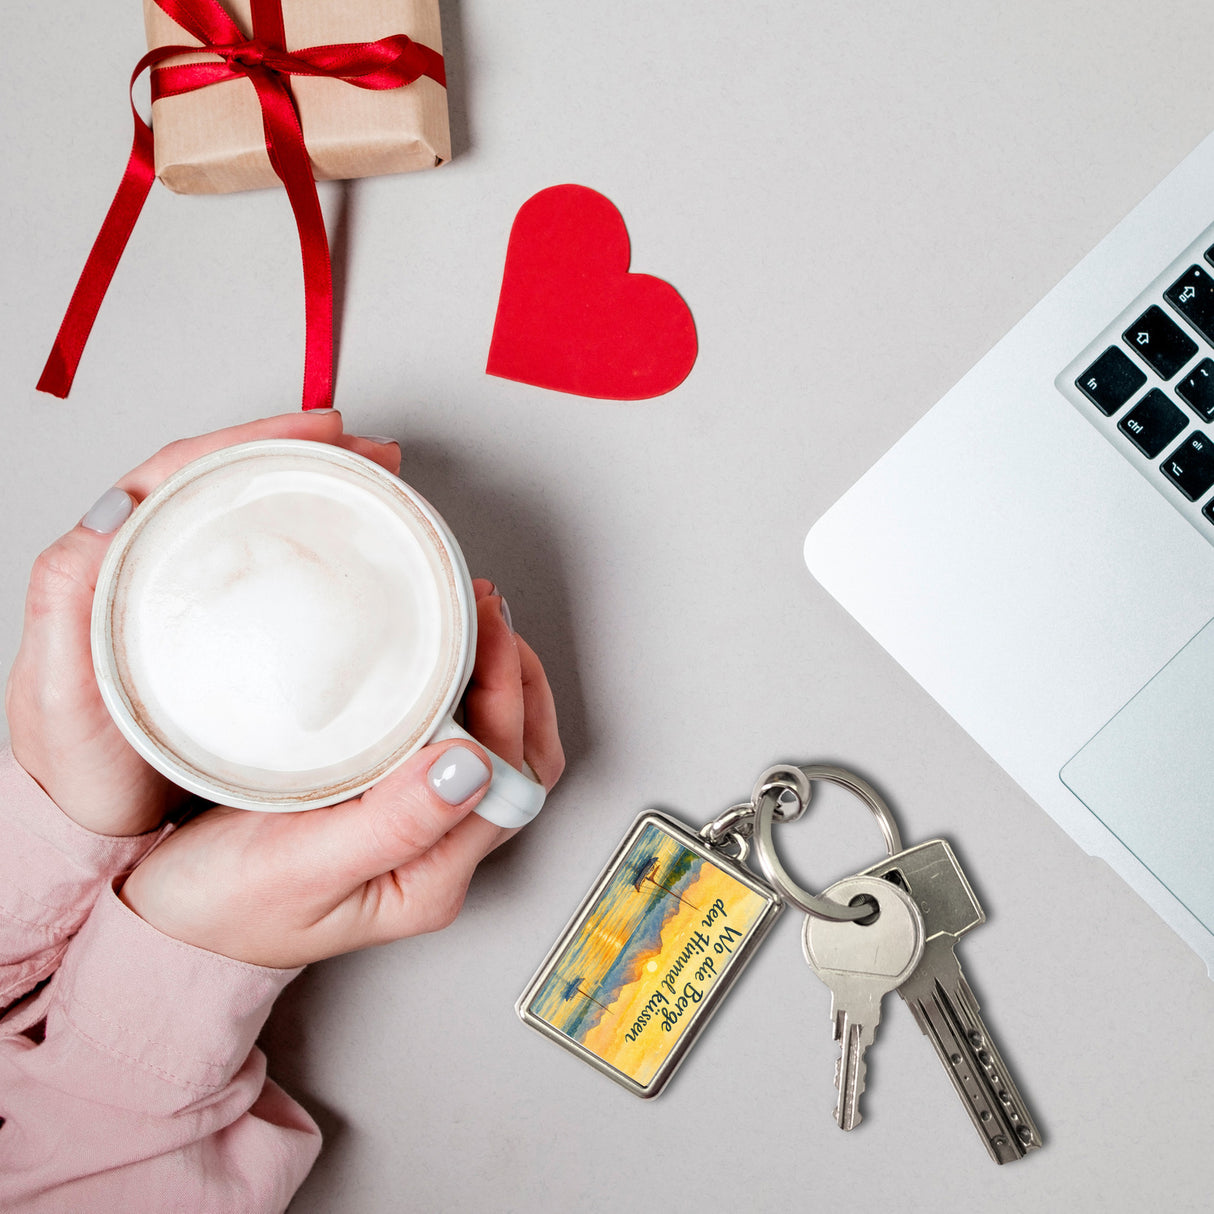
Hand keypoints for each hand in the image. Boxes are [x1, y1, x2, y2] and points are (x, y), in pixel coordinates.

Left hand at [4, 411, 401, 836]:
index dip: (257, 439)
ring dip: (320, 493)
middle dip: (307, 455)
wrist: (100, 829)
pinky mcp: (232, 636)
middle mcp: (158, 567)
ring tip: (376, 488)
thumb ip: (68, 596)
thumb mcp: (55, 681)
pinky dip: (318, 550)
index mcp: (114, 560)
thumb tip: (110, 507)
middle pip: (236, 483)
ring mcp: (200, 600)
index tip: (323, 433)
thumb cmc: (76, 762)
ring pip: (260, 521)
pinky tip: (353, 555)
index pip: (188, 471)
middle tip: (373, 457)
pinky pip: (276, 573)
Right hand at [119, 581, 563, 967]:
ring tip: (476, 618)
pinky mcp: (393, 797)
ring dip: (495, 678)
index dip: (506, 695)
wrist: (171, 922)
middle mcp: (440, 854)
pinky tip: (444, 654)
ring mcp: (422, 825)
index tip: (483, 630)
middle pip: (518, 755)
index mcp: (431, 878)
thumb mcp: (300, 867)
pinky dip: (462, 689)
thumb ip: (392, 824)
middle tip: (486, 608)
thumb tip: (472, 766)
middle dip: (512, 675)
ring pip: (494, 743)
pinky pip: (451, 736)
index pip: (506, 775)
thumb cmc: (224, 907)